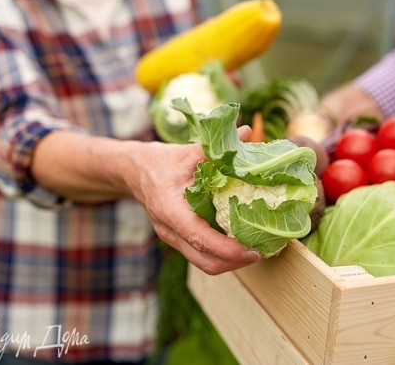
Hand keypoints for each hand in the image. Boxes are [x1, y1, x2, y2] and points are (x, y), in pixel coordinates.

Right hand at [127, 126, 261, 274]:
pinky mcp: (177, 238)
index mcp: (170, 210)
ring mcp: (172, 237)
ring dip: (229, 261)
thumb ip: (215, 148)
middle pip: (204, 261)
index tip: (251, 250)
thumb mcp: (186, 152)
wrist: (134, 171)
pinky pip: (200, 254)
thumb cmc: (160, 161)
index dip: (226, 248)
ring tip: (254, 250)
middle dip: (234, 262)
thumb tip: (246, 132)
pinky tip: (238, 242)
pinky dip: (220, 253)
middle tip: (261, 251)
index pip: (199, 238)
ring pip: (202, 262)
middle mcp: (169, 230)